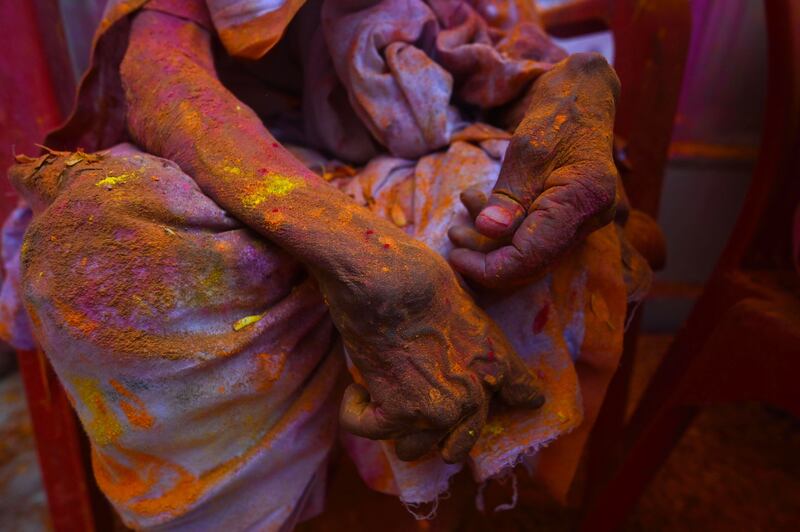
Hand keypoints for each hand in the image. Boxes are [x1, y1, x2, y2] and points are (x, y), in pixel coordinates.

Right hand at [326, 241, 543, 462]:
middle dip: (431, 424)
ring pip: (413, 448)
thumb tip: (449, 351)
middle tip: (407, 398)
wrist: (384, 278)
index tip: (491, 400)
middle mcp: (476, 393)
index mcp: (496, 360)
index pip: (522, 395)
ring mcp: (440, 409)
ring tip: (379, 388)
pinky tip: (356, 386)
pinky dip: (356, 410)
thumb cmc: (416, 274)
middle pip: (460, 442)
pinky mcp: (400, 414)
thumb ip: (468, 338)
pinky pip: (369, 430)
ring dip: (392, 423)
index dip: (509, 400)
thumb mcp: (462, 301)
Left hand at [448, 53, 619, 287]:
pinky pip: (534, 235)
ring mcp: (583, 220)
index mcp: (583, 200)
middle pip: (532, 261)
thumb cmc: (557, 115)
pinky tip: (476, 204)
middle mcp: (591, 218)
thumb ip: (508, 196)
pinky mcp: (570, 216)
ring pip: (530, 250)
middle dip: (487, 256)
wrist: (584, 97)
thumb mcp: (525, 152)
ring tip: (456, 226)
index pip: (532, 257)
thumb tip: (488, 232)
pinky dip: (504, 227)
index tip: (455, 258)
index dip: (490, 267)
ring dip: (490, 241)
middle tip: (452, 237)